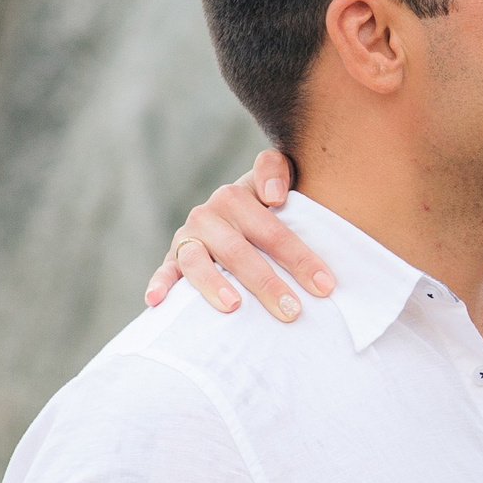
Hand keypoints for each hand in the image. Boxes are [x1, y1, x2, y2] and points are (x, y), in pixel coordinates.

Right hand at [146, 151, 331, 319]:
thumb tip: (274, 196)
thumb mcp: (276, 181)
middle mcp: (208, 215)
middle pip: (238, 251)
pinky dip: (159, 285)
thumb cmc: (266, 205)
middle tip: (292, 311)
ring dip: (214, 285)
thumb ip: (277, 171)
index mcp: (236, 197)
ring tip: (234, 306)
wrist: (231, 210)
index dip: (299, 257)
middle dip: (266, 282)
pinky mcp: (172, 259)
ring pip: (198, 262)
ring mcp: (188, 238)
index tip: (325, 285)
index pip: (272, 231)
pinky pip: (164, 272)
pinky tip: (157, 301)